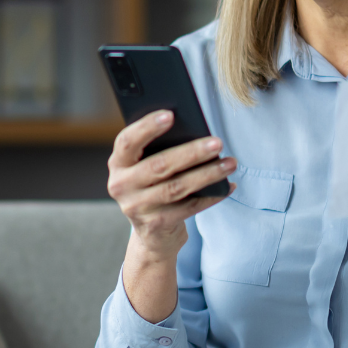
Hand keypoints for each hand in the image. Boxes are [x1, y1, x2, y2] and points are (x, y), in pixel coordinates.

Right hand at [107, 111, 234, 263]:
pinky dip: (211, 196)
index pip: (127, 142)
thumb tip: (192, 130)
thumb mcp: (145, 167)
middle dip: (191, 152)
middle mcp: (121, 186)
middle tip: (217, 142)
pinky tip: (228, 185)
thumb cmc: (153, 186)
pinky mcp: (156, 224)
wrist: (151, 233)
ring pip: (176, 187)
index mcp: (118, 164)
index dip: (147, 127)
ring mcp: (137, 208)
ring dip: (207, 174)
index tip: (171, 114)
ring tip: (229, 163)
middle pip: (159, 165)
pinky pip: (189, 208)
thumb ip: (157, 149)